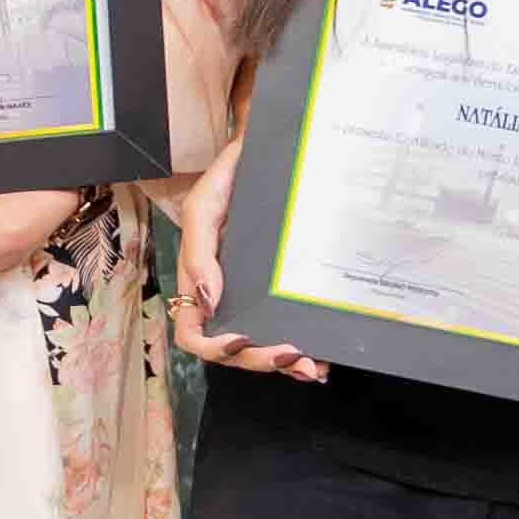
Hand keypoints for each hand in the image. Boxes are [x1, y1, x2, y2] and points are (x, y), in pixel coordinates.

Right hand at [165, 141, 328, 377]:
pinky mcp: (282, 289)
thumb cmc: (229, 177)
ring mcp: (255, 295)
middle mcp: (226, 296)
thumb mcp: (204, 207)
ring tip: (314, 368)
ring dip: (286, 365)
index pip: (194, 332)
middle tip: (296, 359)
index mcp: (199, 282)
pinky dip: (305, 348)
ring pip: (263, 346)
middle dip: (262, 361)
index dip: (215, 348)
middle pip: (234, 349)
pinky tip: (324, 356)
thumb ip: (199, 252)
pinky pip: (288, 326)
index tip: (242, 341)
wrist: (269, 150)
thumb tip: (209, 300)